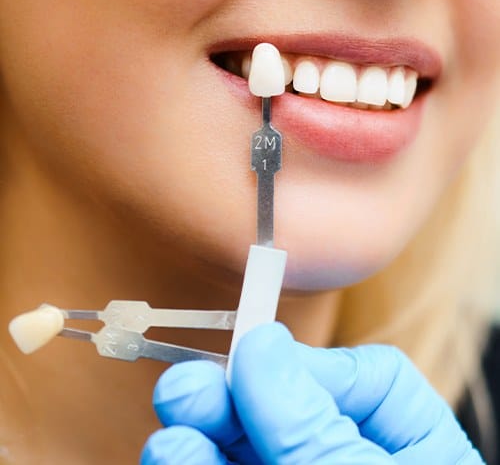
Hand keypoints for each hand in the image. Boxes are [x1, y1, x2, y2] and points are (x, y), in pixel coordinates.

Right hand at [140, 323, 483, 463]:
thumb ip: (314, 423)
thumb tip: (265, 345)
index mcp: (416, 451)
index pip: (370, 380)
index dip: (309, 362)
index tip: (256, 355)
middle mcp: (353, 462)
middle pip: (290, 413)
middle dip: (233, 395)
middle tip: (187, 386)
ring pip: (248, 448)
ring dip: (203, 433)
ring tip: (173, 422)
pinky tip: (173, 455)